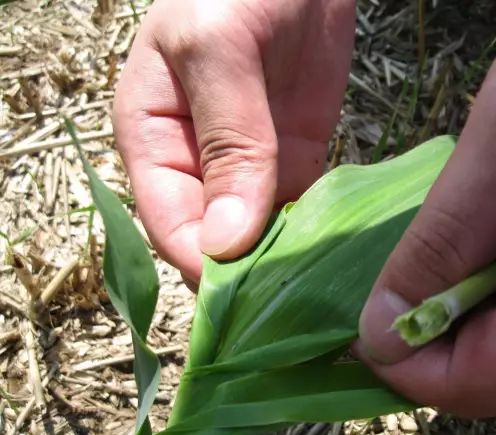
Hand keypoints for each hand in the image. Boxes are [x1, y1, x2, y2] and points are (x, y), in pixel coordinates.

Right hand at [114, 0, 354, 283]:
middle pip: (213, 239)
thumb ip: (226, 142)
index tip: (240, 300)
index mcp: (153, 139)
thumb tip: (224, 242)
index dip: (200, 262)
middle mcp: (196, 164)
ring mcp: (249, 168)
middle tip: (287, 314)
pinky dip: (313, 241)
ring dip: (283, 267)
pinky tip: (334, 267)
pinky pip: (299, 214)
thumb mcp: (218, 51)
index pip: (168, 222)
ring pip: (258, 236)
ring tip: (316, 301)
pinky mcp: (295, 163)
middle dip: (244, 276)